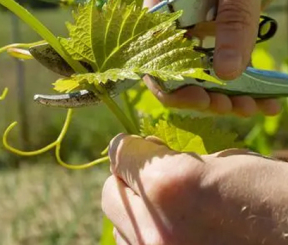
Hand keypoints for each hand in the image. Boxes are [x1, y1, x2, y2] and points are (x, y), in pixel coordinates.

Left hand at [102, 134, 287, 244]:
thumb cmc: (276, 197)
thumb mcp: (226, 163)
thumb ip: (177, 161)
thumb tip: (150, 157)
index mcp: (169, 187)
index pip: (121, 153)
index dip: (133, 146)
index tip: (145, 147)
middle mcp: (155, 229)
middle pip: (111, 192)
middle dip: (128, 179)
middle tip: (155, 176)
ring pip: (119, 227)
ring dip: (136, 211)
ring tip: (166, 208)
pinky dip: (146, 236)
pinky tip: (174, 230)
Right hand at [144, 0, 287, 115]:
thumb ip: (234, 11)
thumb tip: (224, 72)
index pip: (149, 41)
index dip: (165, 76)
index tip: (198, 98)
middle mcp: (178, 0)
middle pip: (175, 58)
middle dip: (200, 90)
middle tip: (233, 108)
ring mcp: (204, 10)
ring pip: (203, 62)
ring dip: (225, 92)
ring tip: (254, 106)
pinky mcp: (228, 15)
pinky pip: (227, 53)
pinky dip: (244, 79)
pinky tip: (264, 96)